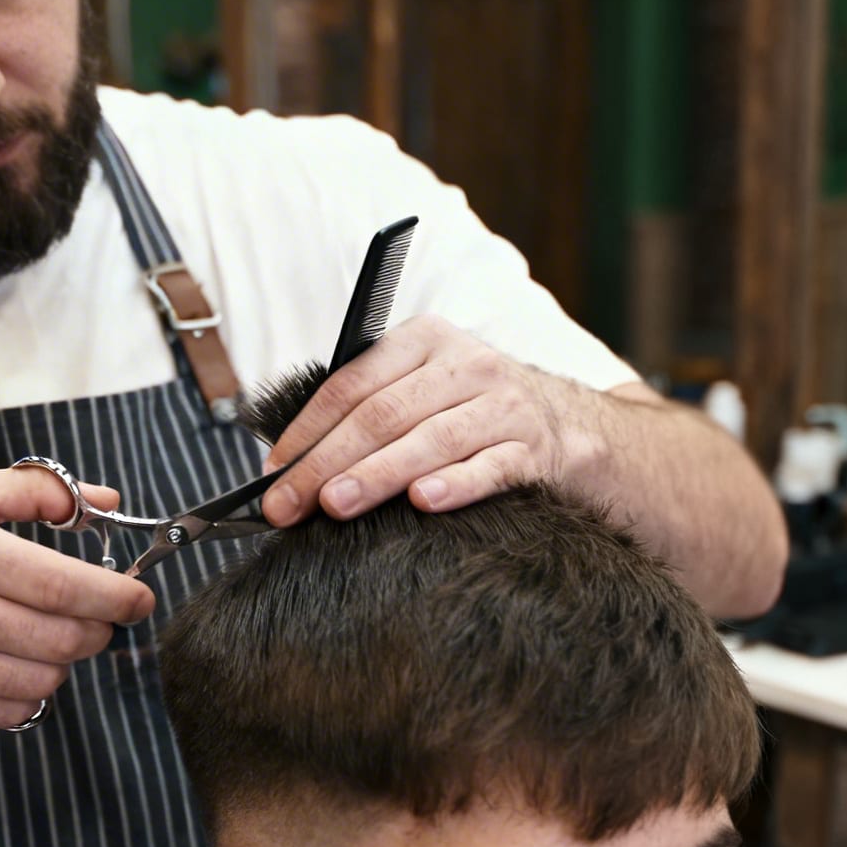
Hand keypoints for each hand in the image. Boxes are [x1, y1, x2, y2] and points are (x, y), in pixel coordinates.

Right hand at [0, 466, 156, 727]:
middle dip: (96, 632)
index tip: (139, 600)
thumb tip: (108, 504)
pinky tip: (14, 666)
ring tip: (49, 639)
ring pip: (42, 679)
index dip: (115, 598)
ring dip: (63, 663)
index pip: (63, 584)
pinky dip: (28, 693)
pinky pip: (9, 711)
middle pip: (61, 638)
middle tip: (97, 620)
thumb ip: (36, 492)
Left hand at [258, 315, 601, 524]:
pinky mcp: (535, 449)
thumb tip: (292, 465)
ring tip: (337, 505)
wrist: (570, 427)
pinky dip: (455, 485)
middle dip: (328, 461)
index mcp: (428, 340)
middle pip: (384, 414)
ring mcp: (504, 406)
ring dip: (378, 474)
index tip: (275, 471)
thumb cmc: (475, 413)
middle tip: (291, 503)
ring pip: (431, 440)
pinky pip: (490, 468)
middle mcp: (468, 365)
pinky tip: (422, 503)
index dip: (309, 429)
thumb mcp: (428, 389)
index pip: (353, 384)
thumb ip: (371, 410)